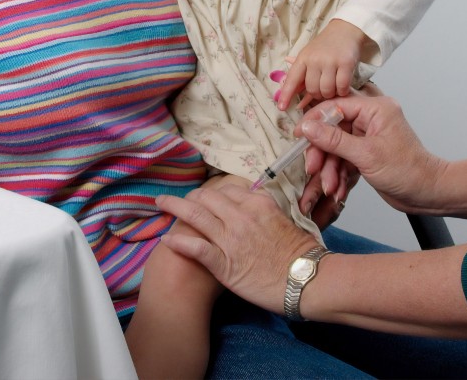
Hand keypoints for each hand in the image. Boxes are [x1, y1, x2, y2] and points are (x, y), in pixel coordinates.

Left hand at [157, 184, 317, 313]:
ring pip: (196, 216)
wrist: (305, 278)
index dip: (212, 191)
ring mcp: (231, 238)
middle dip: (190, 196)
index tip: (204, 195)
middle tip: (179, 199)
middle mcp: (241, 215)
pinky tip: (166, 240)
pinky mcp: (224, 264)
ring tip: (160, 204)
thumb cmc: (301, 252)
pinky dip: (179, 242)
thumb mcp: (286, 219)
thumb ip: (267, 211)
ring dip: (174, 207)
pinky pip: (196, 248)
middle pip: (207, 197)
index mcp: (258, 203)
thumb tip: (258, 207)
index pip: (227, 189)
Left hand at [276, 19, 370, 110]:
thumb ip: (302, 77)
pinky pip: (342, 87)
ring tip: (334, 86)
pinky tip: (343, 85)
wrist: (345, 29)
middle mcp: (315, 60)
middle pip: (312, 89)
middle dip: (318, 94)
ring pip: (327, 90)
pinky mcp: (346, 63)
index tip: (282, 108)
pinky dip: (342, 91)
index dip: (286, 95)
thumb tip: (297, 101)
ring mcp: (331, 61)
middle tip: (324, 88)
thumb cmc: (325, 46)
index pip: (292, 79)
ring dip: (331, 93)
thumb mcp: (309, 57)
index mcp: (303, 58)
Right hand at [297, 92, 445, 214]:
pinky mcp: (366, 153)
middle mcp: (371, 118)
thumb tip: (308, 126)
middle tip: (312, 167)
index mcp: (375, 108)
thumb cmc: (407, 170)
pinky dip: (339, 174)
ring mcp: (368, 136)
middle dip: (323, 151)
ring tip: (330, 187)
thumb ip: (334, 140)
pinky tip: (339, 189)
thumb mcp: (366, 155)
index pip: (337, 105)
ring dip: (331, 168)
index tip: (299, 134)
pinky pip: (345, 158)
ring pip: (337, 146)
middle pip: (334, 128)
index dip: (316, 119)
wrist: (428, 193)